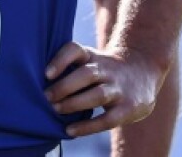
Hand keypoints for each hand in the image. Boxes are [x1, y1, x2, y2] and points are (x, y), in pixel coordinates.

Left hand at [43, 41, 164, 137]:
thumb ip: (70, 67)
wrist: (143, 70)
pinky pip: (107, 119)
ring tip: (56, 110)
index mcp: (93, 56)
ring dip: (74, 103)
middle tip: (46, 97)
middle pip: (86, 74)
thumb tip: (37, 83)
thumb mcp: (91, 59)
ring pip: (97, 95)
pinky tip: (70, 130)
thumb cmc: (104, 69)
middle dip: (64, 86)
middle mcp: (107, 69)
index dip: (60, 60)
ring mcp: (119, 88)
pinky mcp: (128, 108)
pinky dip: (87, 127)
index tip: (46, 74)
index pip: (75, 50)